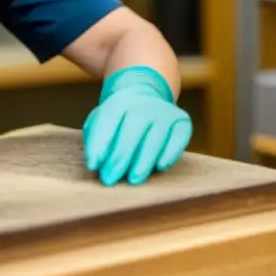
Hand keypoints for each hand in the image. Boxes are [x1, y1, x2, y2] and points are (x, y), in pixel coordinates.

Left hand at [83, 66, 191, 185]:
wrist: (146, 96)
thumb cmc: (118, 118)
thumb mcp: (101, 120)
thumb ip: (95, 138)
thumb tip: (95, 163)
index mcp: (119, 102)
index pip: (107, 122)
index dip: (99, 145)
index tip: (93, 165)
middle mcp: (143, 105)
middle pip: (131, 134)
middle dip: (119, 159)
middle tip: (110, 179)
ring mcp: (164, 112)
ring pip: (154, 140)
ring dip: (143, 161)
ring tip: (133, 179)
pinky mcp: (182, 121)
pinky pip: (178, 139)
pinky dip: (170, 153)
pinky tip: (160, 166)